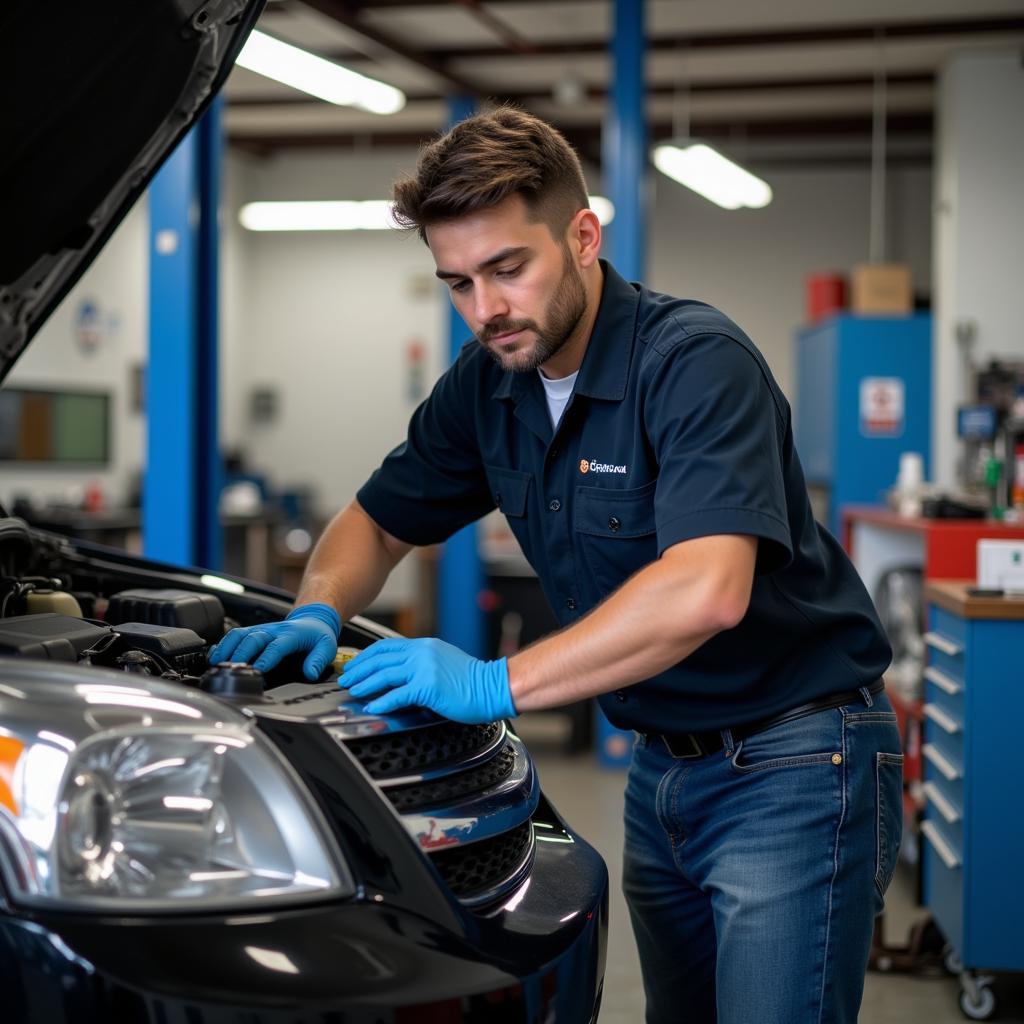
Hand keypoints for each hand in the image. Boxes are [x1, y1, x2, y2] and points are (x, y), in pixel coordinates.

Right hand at [208, 603, 340, 680]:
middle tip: (230, 670)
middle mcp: (273, 630)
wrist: (312, 619)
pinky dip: (223, 645)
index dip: (266, 658)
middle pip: (252, 639)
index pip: (276, 646)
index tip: (258, 671)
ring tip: (215, 664)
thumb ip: (318, 660)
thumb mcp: (327, 647)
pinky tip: (214, 656)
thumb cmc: (317, 635)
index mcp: (291, 634)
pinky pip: (235, 635)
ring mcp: (261, 629)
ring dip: (226, 648)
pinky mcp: (253, 631)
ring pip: (239, 634)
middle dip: (240, 654)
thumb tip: (309, 673)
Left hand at [341, 638, 515, 723]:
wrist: (493, 687)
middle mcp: (422, 652)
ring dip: (365, 684)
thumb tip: (400, 678)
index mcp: (424, 646)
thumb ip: (421, 665)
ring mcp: (424, 668)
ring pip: (385, 675)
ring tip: (353, 692)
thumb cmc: (472, 681)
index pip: (386, 647)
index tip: (355, 666)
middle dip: (359, 670)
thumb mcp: (442, 663)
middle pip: (380, 659)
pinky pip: (398, 694)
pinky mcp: (428, 686)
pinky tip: (373, 707)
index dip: (366, 657)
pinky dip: (382, 701)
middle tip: (346, 679)